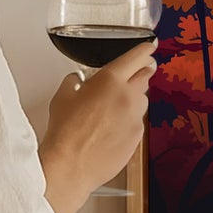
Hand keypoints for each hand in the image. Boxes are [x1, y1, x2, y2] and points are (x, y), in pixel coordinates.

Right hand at [39, 42, 156, 212]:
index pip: (136, 57)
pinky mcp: (138, 136)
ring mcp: (136, 117)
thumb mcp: (62, 97)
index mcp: (110, 80)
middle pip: (145, 76)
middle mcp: (128, 96)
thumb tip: (77, 80)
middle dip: (140, 73)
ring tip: (113, 109)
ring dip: (133, 99)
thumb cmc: (65, 132)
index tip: (149, 47)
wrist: (71, 165)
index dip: (144, 50)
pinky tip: (112, 128)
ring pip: (142, 101)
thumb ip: (74, 82)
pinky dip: (129, 120)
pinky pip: (138, 122)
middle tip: (132, 75)